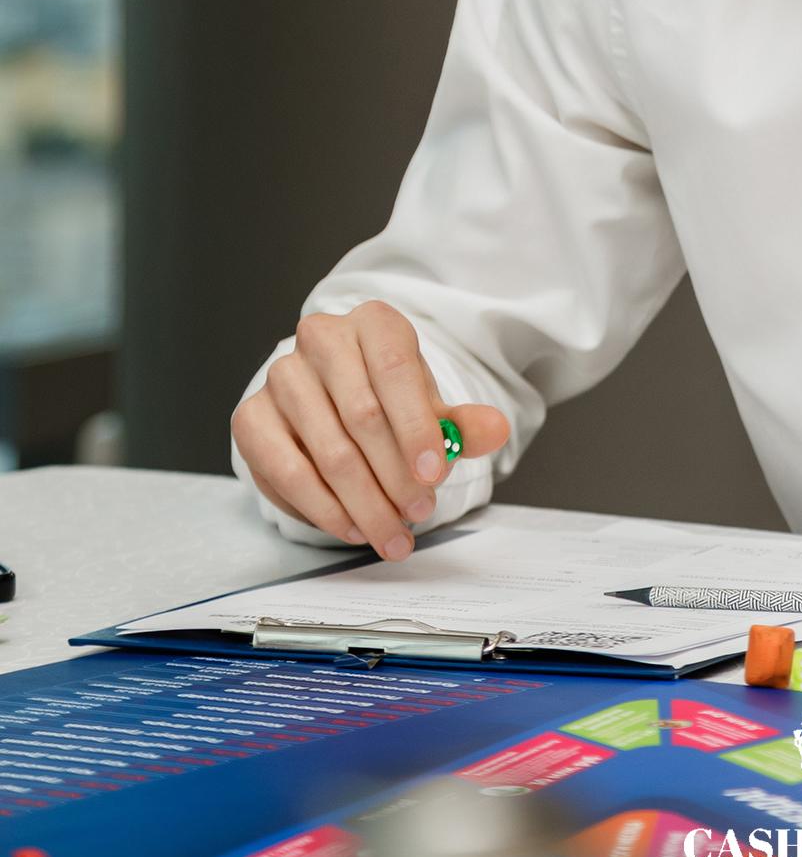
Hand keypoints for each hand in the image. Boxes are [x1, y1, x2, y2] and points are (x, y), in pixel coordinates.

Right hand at [232, 300, 509, 556]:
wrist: (337, 400)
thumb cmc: (390, 401)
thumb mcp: (430, 409)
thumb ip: (461, 424)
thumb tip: (495, 429)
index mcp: (373, 323)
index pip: (395, 370)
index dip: (416, 427)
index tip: (435, 475)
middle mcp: (321, 338)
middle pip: (361, 415)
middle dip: (394, 476)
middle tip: (417, 514)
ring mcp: (281, 376)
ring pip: (327, 450)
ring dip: (363, 503)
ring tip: (391, 533)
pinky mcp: (251, 417)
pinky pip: (286, 471)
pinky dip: (322, 509)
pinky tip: (351, 527)